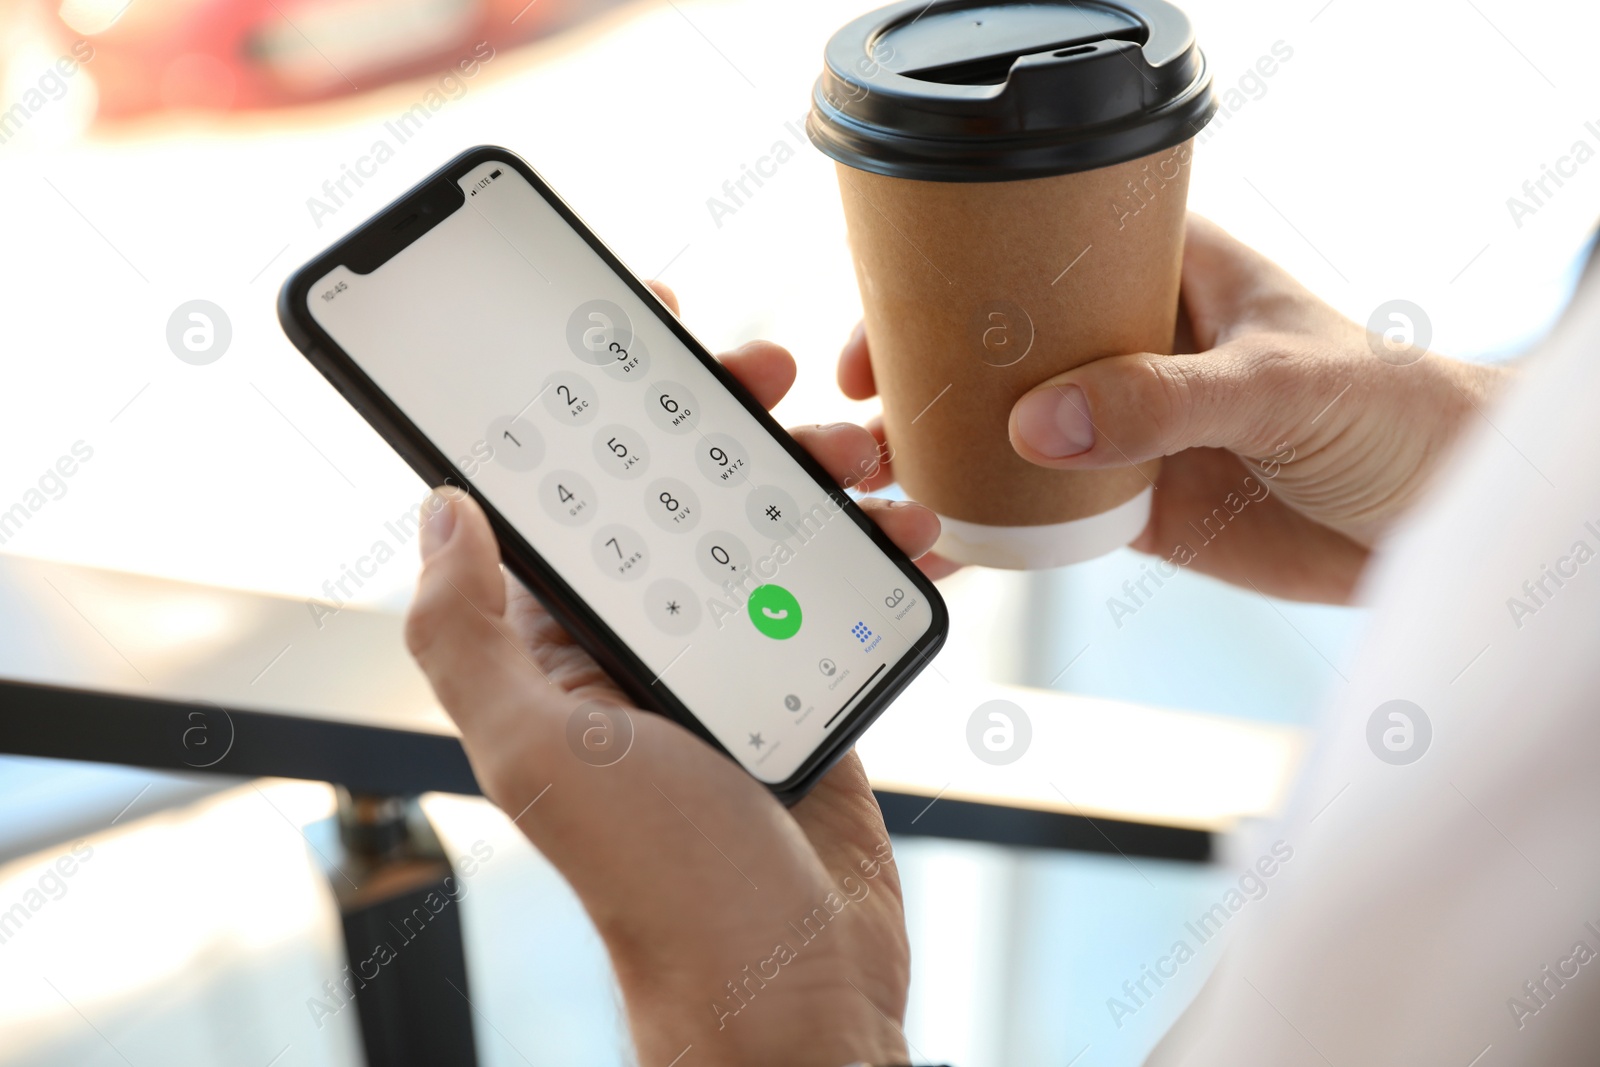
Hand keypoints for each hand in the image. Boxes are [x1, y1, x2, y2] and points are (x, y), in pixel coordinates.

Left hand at [404, 283, 936, 1066]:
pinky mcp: (809, 685)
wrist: (792, 985)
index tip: (642, 328)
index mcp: (564, 648)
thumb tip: (436, 510)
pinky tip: (918, 531)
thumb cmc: (661, 881)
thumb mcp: (540, 753)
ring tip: (870, 453)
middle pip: (685, 493)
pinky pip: (841, 592)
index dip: (601, 406)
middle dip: (730, 420)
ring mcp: (733, 662)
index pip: (573, 497)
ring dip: (823, 475)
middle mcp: (644, 645)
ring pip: (775, 530)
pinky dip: (883, 552)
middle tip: (775, 372)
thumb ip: (472, 634)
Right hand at [839, 215, 1509, 601]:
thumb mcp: (1279, 384)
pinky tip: (941, 534)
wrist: (1433, 520)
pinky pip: (1040, 512)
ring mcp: (1120, 428)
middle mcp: (1127, 345)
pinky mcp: (1128, 505)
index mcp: (1161, 272)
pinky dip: (990, 524)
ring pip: (1008, 431)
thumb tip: (1040, 425)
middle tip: (865, 407)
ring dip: (945, 450)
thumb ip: (1164, 399)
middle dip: (927, 373)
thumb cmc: (1389, 409)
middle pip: (1002, 347)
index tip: (891, 317)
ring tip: (883, 473)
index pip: (1037, 256)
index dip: (954, 280)